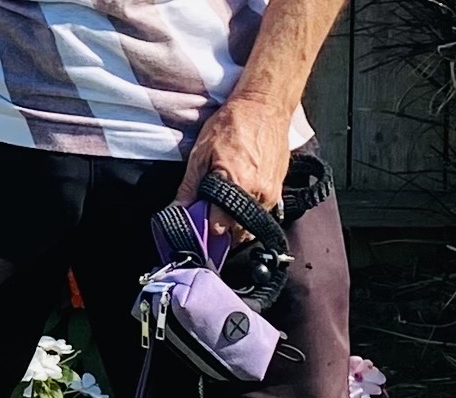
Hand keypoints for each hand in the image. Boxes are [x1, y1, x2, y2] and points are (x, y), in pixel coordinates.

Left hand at [174, 97, 292, 239]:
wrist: (265, 105)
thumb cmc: (232, 124)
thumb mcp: (201, 152)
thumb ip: (189, 187)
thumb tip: (177, 211)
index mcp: (237, 185)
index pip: (219, 228)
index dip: (205, 229)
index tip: (198, 222)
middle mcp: (258, 194)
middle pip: (236, 234)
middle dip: (221, 232)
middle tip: (210, 218)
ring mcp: (271, 195)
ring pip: (250, 229)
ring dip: (235, 227)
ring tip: (223, 211)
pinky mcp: (278, 191)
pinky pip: (261, 216)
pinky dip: (247, 216)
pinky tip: (238, 202)